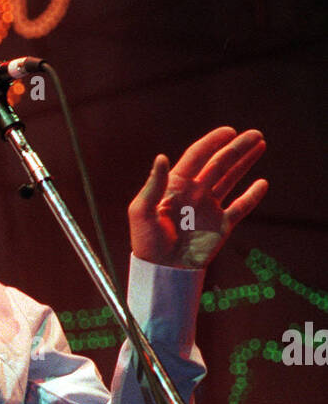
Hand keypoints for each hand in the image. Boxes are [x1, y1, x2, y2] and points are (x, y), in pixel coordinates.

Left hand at [128, 127, 267, 268]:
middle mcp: (195, 192)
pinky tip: (262, 184)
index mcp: (176, 185)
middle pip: (219, 164)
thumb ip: (153, 185)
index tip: (229, 132)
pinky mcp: (220, 226)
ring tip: (261, 145)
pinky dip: (252, 196)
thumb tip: (162, 157)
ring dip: (245, 163)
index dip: (213, 142)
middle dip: (237, 148)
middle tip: (255, 134)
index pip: (197, 156)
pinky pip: (240, 208)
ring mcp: (209, 207)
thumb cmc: (146, 243)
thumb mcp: (142, 212)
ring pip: (231, 179)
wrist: (161, 272)